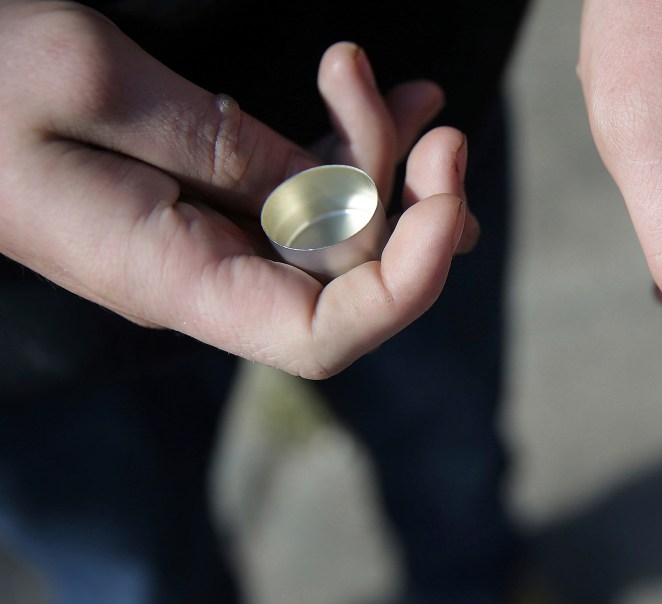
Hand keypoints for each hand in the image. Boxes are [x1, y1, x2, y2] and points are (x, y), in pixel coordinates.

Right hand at [0, 2, 472, 378]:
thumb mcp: (93, 86)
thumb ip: (224, 149)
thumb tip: (332, 197)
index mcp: (173, 277)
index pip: (322, 338)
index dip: (406, 287)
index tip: (445, 198)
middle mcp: (205, 278)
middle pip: (349, 280)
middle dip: (410, 201)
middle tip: (432, 117)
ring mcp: (210, 243)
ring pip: (338, 235)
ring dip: (391, 169)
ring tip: (417, 99)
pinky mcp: (209, 205)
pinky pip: (301, 195)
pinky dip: (349, 150)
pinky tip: (370, 95)